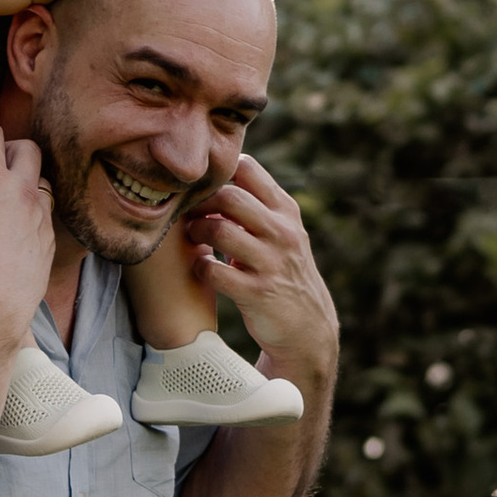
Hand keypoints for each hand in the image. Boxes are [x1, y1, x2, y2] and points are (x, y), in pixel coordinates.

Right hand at [0, 121, 56, 345]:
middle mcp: (21, 193)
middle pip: (27, 148)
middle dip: (7, 146)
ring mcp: (40, 216)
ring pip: (41, 180)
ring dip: (24, 179)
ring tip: (4, 194)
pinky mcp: (48, 240)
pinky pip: (46, 212)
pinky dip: (32, 209)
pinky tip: (15, 225)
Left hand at [183, 153, 337, 385]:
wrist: (308, 327)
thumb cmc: (282, 273)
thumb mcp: (281, 234)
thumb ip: (255, 209)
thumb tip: (213, 183)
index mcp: (286, 211)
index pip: (248, 168)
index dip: (218, 174)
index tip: (204, 190)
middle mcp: (282, 232)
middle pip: (229, 196)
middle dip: (200, 203)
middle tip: (189, 215)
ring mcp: (271, 263)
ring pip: (220, 230)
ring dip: (197, 232)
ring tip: (194, 238)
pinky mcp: (257, 293)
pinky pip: (215, 272)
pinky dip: (201, 268)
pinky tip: (201, 269)